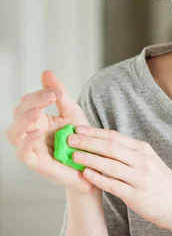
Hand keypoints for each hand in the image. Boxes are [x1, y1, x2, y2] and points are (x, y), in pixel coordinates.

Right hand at [6, 70, 92, 191]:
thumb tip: (46, 72)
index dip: (39, 94)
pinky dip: (27, 142)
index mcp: (38, 119)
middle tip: (50, 97)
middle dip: (32, 102)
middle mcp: (31, 132)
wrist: (94, 163)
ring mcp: (32, 147)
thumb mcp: (72, 112)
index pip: (28, 101)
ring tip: (37, 112)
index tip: (56, 92)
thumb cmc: (81, 138)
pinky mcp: (37, 163)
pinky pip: (23, 153)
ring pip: (13, 133)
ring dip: (23, 120)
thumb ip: (59, 94)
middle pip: (18, 113)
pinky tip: (37, 133)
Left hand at [68, 126, 171, 230]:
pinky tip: (85, 175)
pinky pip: (113, 185)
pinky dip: (98, 179)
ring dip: (89, 158)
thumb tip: (104, 146)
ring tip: (72, 155)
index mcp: (143, 150)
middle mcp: (142, 160)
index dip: (94, 132)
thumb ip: (130, 154)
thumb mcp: (150, 162)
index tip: (78, 129)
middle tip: (69, 139)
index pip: (115, 137)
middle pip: (110, 147)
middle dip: (88, 142)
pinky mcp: (137, 196)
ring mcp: (140, 178)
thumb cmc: (162, 184)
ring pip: (110, 164)